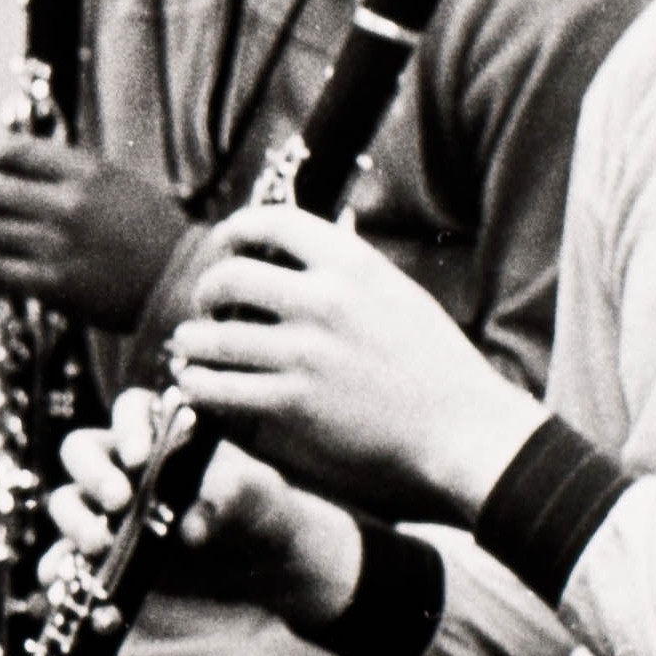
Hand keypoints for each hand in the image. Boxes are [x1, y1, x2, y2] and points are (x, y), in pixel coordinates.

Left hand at [0, 138, 192, 330]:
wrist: (178, 281)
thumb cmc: (151, 231)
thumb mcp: (120, 182)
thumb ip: (72, 171)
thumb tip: (16, 163)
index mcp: (87, 173)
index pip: (16, 152)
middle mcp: (69, 204)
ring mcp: (58, 245)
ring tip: (4, 239)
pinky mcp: (52, 284)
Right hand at [40, 388, 357, 616]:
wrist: (261, 558)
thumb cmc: (259, 508)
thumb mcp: (258, 495)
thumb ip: (229, 498)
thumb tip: (190, 528)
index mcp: (160, 433)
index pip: (130, 410)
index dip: (129, 426)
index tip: (141, 455)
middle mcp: (123, 464)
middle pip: (82, 451)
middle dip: (94, 474)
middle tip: (120, 502)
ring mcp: (106, 508)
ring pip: (68, 501)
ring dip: (75, 521)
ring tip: (97, 547)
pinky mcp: (100, 552)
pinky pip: (64, 555)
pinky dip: (58, 568)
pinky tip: (62, 581)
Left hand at [168, 204, 541, 520]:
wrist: (466, 434)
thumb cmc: (439, 370)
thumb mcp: (400, 296)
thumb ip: (348, 275)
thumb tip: (297, 257)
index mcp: (354, 265)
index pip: (274, 222)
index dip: (236, 230)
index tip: (225, 245)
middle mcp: (324, 300)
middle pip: (228, 278)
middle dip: (206, 293)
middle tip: (205, 309)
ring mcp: (304, 353)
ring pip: (211, 337)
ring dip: (190, 343)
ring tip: (189, 349)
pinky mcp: (291, 404)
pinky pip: (217, 388)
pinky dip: (199, 386)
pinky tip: (200, 387)